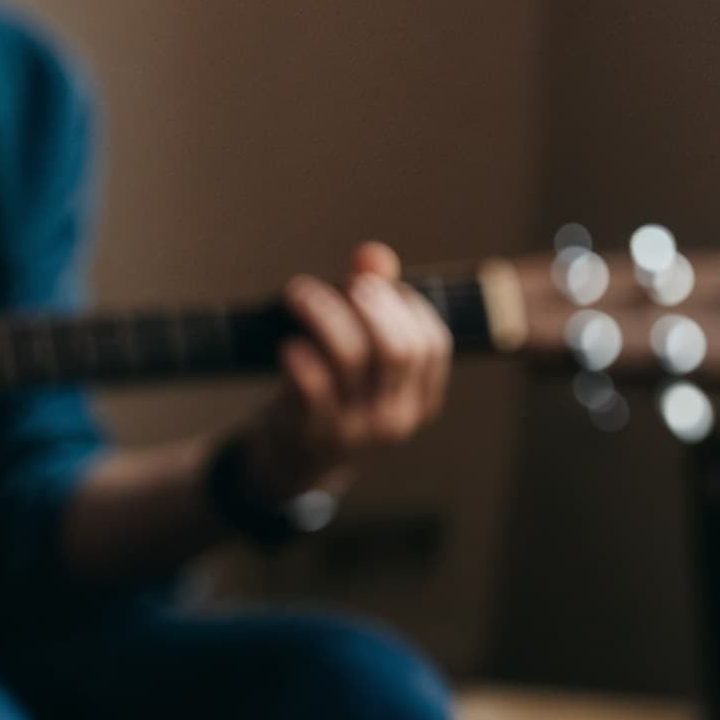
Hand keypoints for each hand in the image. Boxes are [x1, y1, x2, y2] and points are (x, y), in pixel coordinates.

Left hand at [241, 242, 452, 504]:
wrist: (295, 464)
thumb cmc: (333, 398)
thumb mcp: (361, 362)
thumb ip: (372, 305)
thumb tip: (371, 254)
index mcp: (420, 400)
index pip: (432, 343)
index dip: (405, 306)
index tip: (372, 286)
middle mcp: (394, 417)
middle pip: (396, 348)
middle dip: (370, 305)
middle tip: (342, 284)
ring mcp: (353, 429)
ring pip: (350, 358)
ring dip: (324, 314)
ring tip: (299, 293)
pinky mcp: (310, 432)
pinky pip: (310, 386)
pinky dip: (299, 356)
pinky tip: (288, 343)